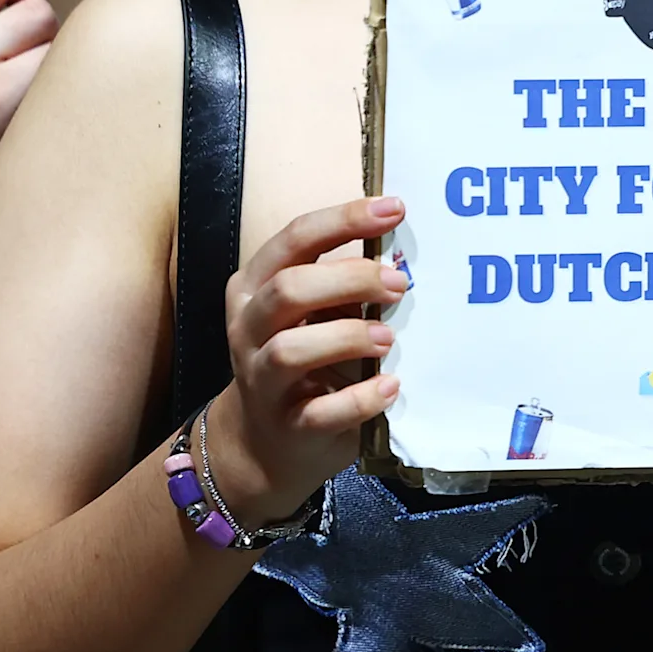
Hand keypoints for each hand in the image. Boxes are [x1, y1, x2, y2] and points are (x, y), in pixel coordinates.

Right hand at [207, 196, 408, 527]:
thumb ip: (344, 282)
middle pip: (289, 289)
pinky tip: (391, 388)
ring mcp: (261, 379)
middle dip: (350, 279)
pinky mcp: (286, 425)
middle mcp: (249, 328)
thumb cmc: (304, 359)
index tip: (396, 208)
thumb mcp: (313, 313)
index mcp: (256, 287)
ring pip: (291, 349)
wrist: (268, 443)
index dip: (345, 219)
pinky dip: (360, 399)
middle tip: (399, 285)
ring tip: (388, 338)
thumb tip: (403, 254)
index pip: (295, 239)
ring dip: (348, 337)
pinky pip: (319, 412)